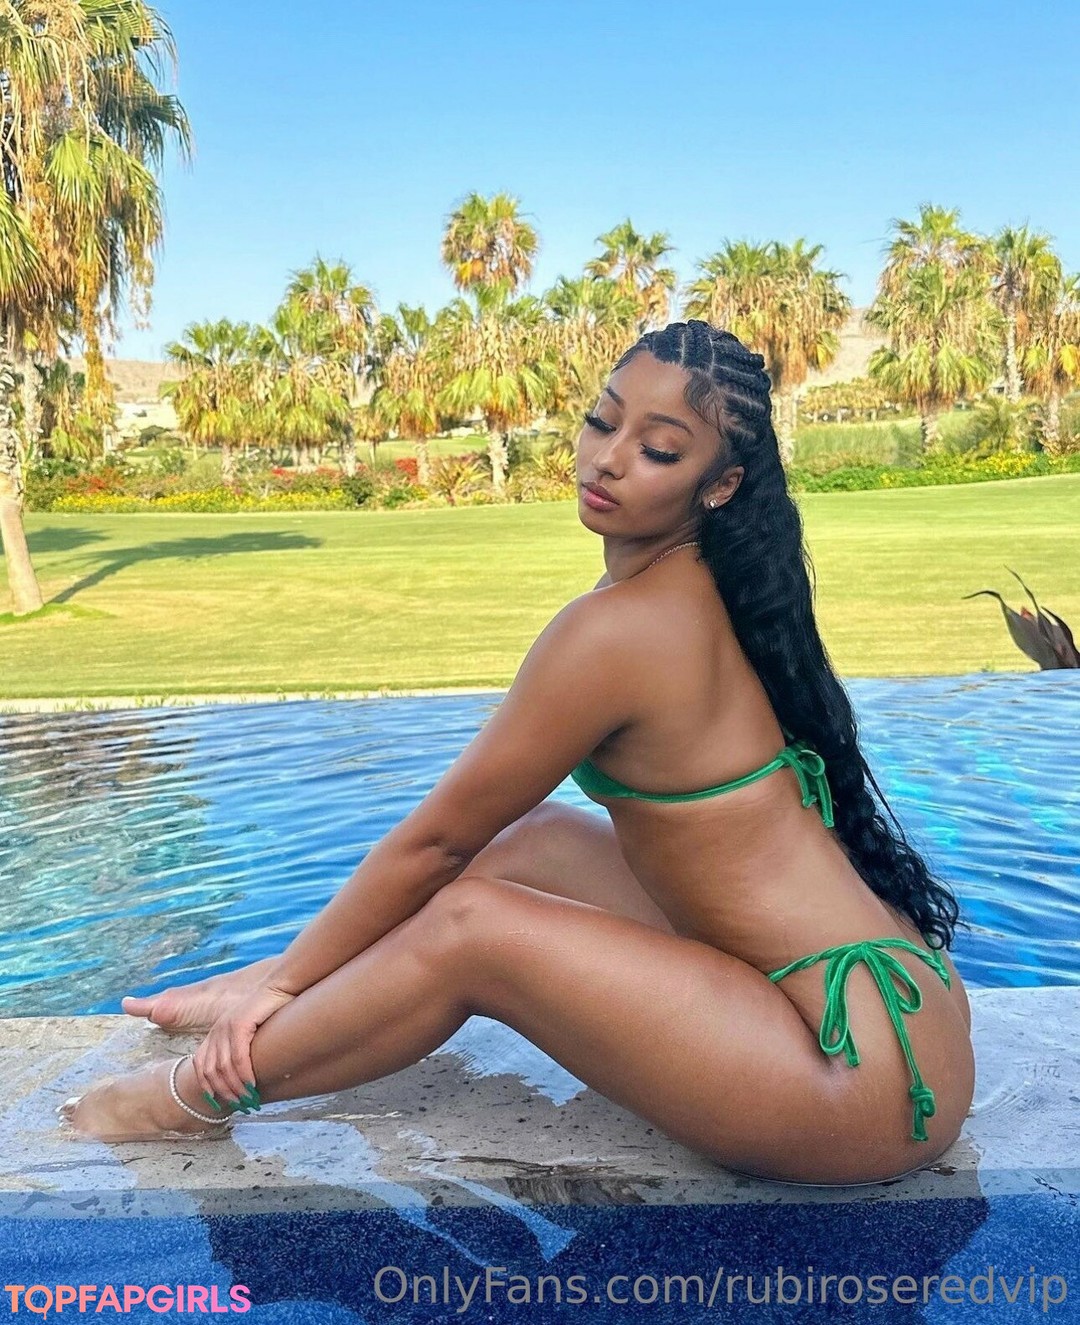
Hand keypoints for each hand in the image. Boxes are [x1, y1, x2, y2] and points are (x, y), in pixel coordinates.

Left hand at [190, 983, 295, 1112]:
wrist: (280, 986)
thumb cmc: (270, 1010)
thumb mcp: (249, 1031)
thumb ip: (241, 1049)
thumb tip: (243, 1076)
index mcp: (215, 1032)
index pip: (200, 1065)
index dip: (207, 1086)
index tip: (218, 1103)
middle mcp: (216, 1030)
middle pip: (211, 1071)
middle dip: (224, 1092)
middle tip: (239, 1104)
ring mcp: (226, 1026)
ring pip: (224, 1068)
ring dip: (236, 1087)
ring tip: (247, 1099)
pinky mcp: (240, 1024)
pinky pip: (238, 1057)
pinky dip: (244, 1074)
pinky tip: (252, 1084)